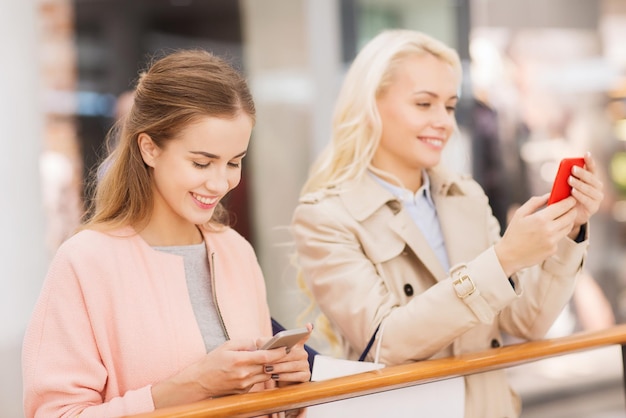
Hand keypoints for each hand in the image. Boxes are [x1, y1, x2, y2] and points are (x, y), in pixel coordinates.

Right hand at [152, 338, 291, 407]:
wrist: (200, 382)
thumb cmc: (213, 361)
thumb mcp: (228, 345)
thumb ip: (247, 343)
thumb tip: (263, 341)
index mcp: (239, 360)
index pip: (265, 357)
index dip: (278, 352)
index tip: (286, 346)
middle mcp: (243, 374)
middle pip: (268, 367)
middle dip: (278, 359)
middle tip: (286, 351)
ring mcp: (244, 385)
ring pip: (266, 375)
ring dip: (271, 367)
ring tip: (276, 358)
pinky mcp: (244, 391)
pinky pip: (258, 381)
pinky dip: (261, 374)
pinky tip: (261, 368)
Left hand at [258, 323, 312, 417]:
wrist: (277, 382)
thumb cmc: (273, 364)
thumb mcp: (268, 353)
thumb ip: (265, 344)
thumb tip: (259, 341)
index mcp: (296, 345)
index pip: (303, 336)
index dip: (307, 331)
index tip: (309, 326)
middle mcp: (302, 353)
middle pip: (291, 353)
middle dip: (277, 357)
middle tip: (266, 361)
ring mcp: (305, 364)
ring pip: (292, 365)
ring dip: (279, 367)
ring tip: (267, 369)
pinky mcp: (306, 376)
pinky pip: (296, 376)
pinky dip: (284, 376)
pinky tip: (275, 376)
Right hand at [495, 194, 576, 276]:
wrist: (509, 255)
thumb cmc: (514, 233)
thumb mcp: (520, 214)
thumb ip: (535, 202)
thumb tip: (550, 195)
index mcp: (540, 219)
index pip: (563, 206)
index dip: (570, 201)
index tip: (571, 198)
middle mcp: (549, 230)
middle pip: (570, 216)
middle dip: (572, 210)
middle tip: (570, 207)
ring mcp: (552, 241)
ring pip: (568, 227)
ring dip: (568, 221)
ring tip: (561, 218)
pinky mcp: (553, 249)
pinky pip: (560, 237)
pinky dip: (558, 233)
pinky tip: (549, 233)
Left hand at [567, 152, 603, 237]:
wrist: (570, 215)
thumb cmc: (567, 197)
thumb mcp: (566, 186)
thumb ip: (568, 178)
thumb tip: (563, 169)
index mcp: (591, 180)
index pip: (592, 169)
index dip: (590, 161)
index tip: (586, 154)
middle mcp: (597, 187)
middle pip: (592, 178)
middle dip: (582, 173)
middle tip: (572, 169)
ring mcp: (597, 198)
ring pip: (590, 189)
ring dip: (580, 184)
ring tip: (570, 180)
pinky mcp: (594, 207)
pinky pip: (588, 200)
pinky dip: (580, 195)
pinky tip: (573, 192)